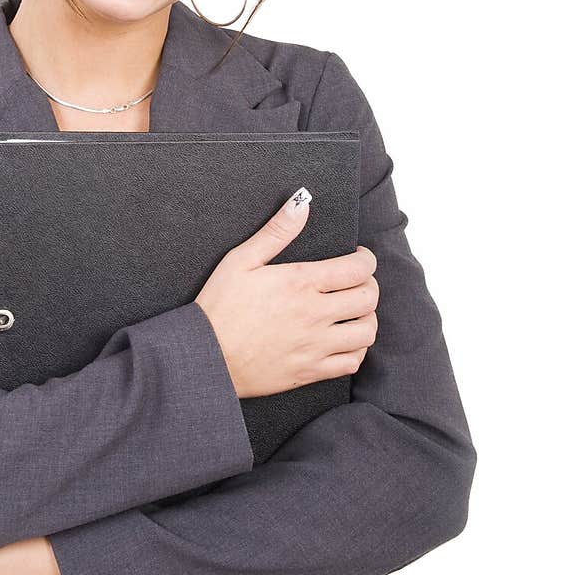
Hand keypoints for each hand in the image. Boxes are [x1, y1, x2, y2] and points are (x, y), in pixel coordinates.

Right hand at [195, 187, 378, 398]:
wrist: (206, 356)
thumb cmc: (219, 306)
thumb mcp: (240, 260)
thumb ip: (276, 232)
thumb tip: (301, 203)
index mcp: (300, 282)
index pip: (358, 268)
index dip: (366, 259)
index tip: (358, 258)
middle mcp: (315, 314)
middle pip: (368, 298)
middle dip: (369, 285)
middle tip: (357, 283)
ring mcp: (315, 345)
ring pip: (366, 332)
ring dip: (366, 318)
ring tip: (353, 312)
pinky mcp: (310, 371)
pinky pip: (352, 363)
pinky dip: (356, 351)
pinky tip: (344, 342)